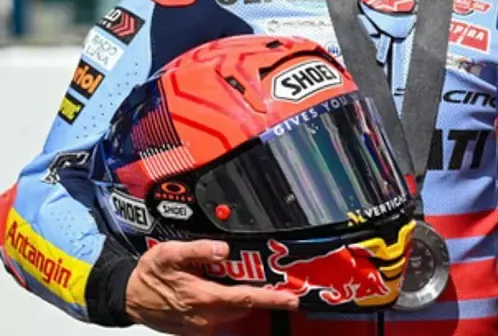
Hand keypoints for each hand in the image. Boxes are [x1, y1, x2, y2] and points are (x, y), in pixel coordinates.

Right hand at [126, 240, 298, 335]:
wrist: (126, 297)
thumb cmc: (149, 275)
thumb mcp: (170, 253)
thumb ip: (199, 250)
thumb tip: (224, 249)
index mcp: (203, 298)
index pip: (246, 299)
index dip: (272, 299)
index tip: (292, 299)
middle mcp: (204, 318)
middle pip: (244, 308)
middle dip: (259, 296)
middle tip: (270, 280)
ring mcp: (199, 328)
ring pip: (233, 314)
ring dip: (242, 301)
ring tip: (240, 282)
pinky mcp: (194, 331)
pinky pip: (219, 320)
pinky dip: (227, 307)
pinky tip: (220, 291)